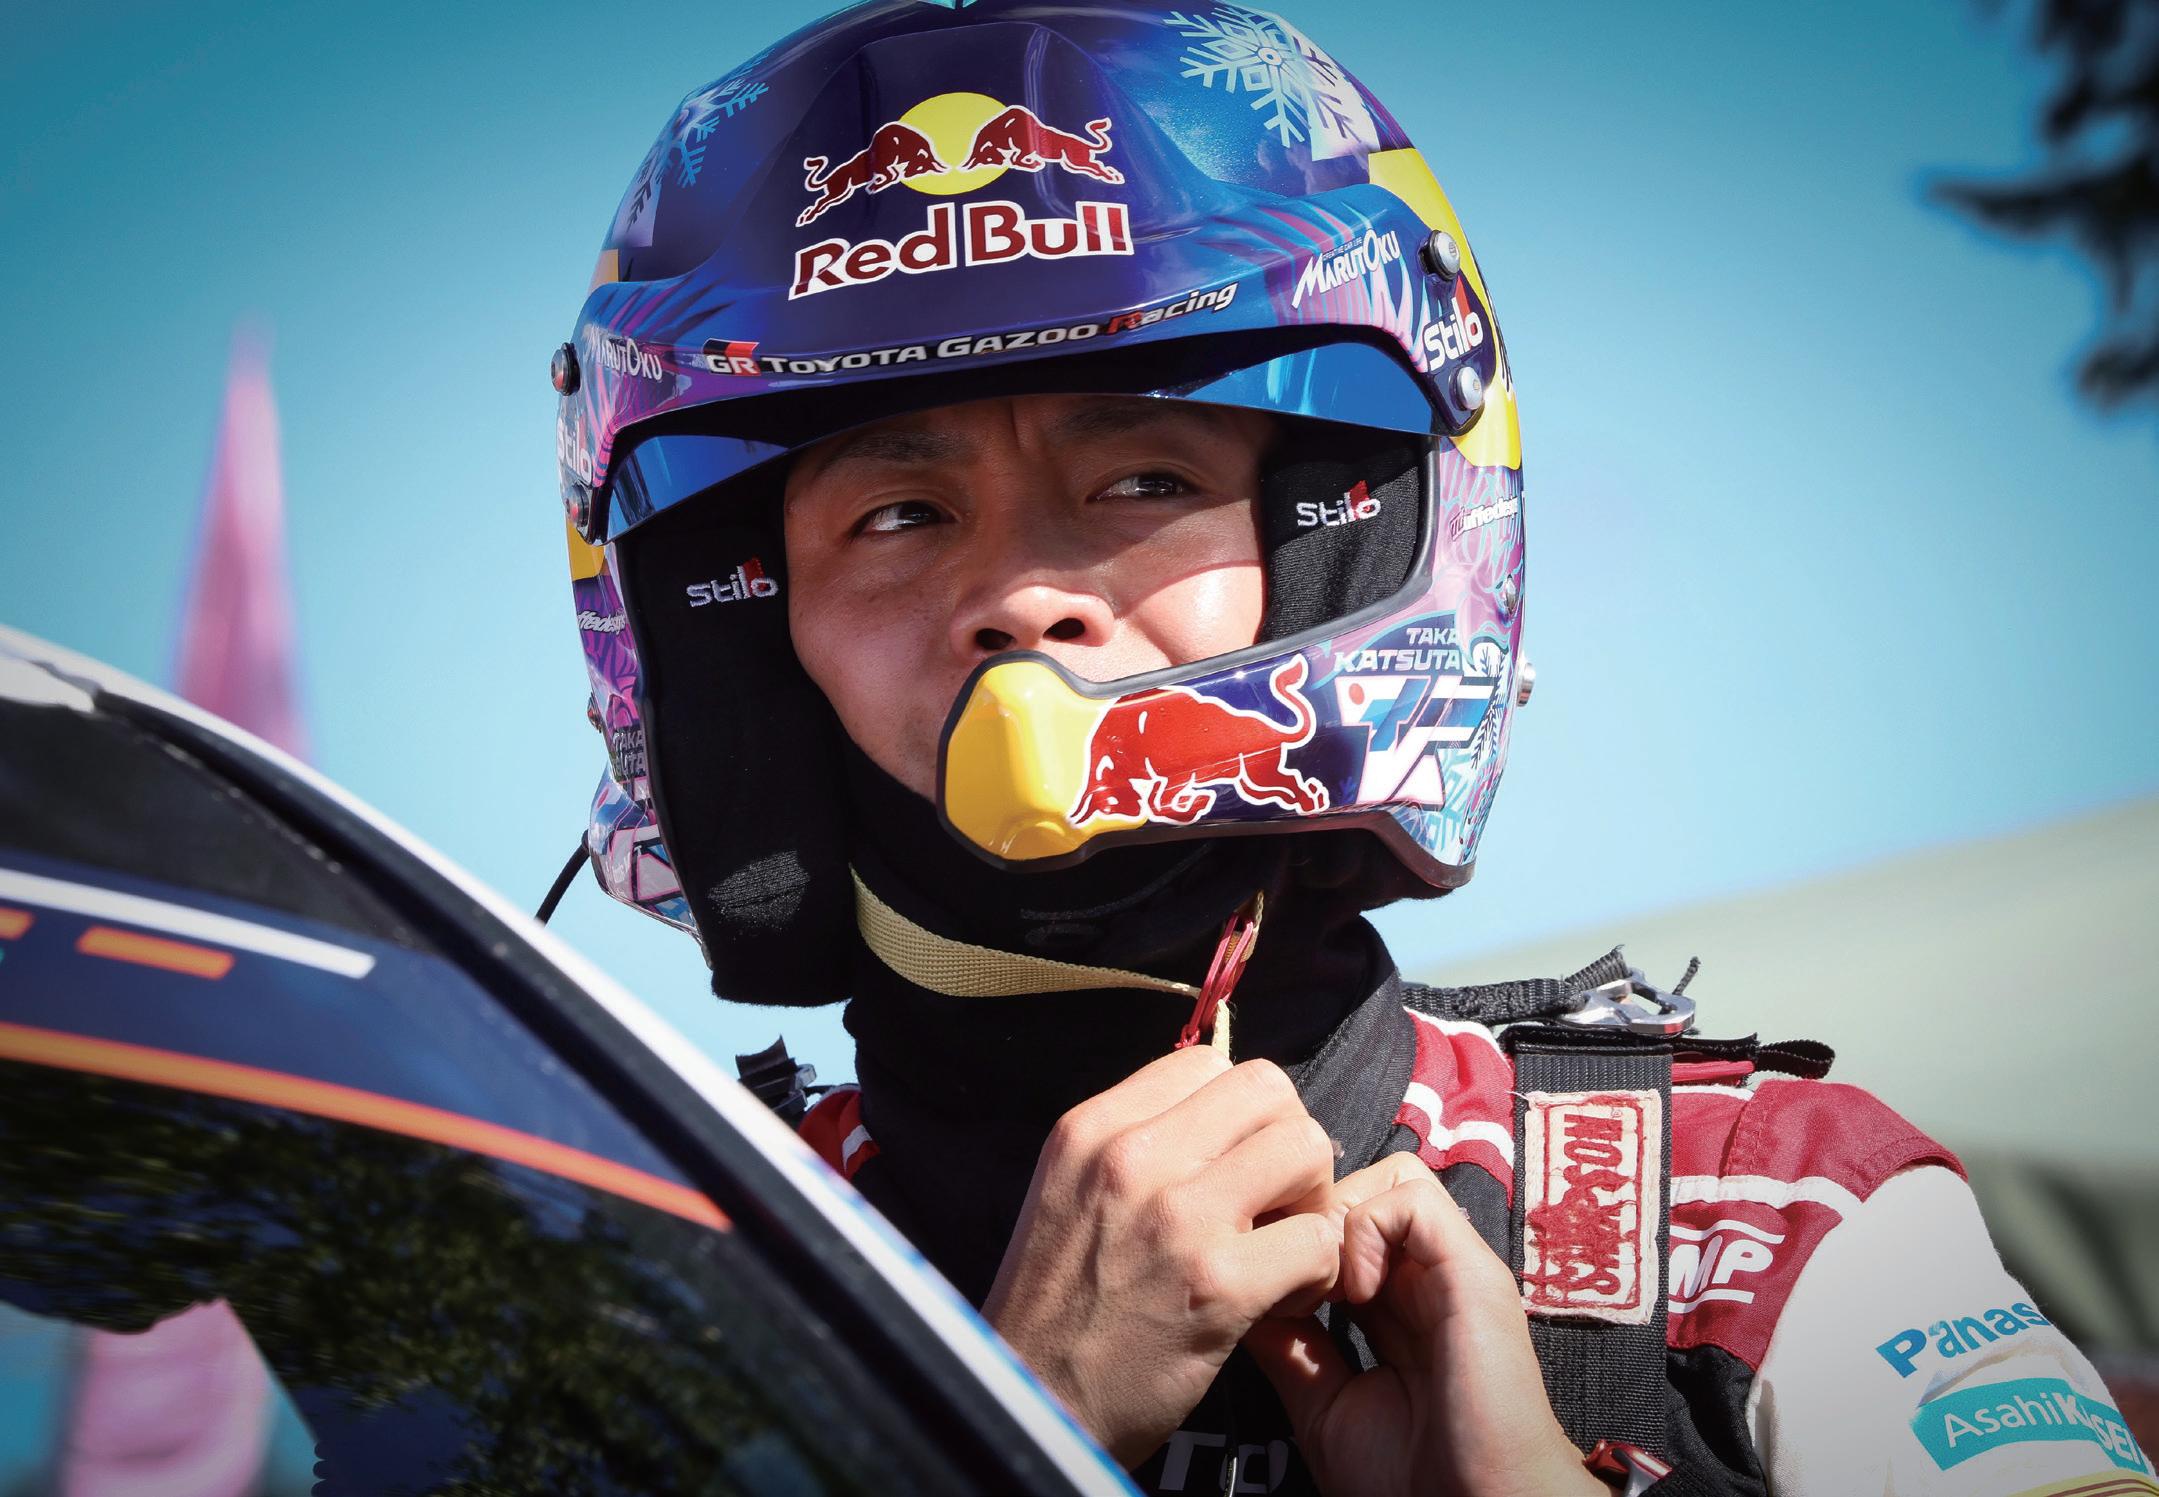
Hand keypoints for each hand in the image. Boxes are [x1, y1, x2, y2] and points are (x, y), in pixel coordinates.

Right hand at [983, 1046, 1342, 1466]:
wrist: (1033, 1405)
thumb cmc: (1057, 1307)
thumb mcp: (1069, 1191)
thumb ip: (1133, 1143)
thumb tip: (1217, 1117)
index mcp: (1091, 1128)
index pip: (1207, 1062)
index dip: (1238, 1115)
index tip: (1232, 1166)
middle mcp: (1132, 1156)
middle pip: (1267, 1088)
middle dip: (1286, 1142)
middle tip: (1273, 1202)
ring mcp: (1178, 1217)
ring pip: (1306, 1146)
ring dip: (1312, 1199)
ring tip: (1281, 1246)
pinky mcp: (1219, 1284)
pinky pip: (1319, 1238)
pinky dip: (1318, 1270)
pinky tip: (1284, 1298)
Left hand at [1244, 1153, 1603, 1496]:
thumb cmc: (1410, 1482)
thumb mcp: (1325, 1406)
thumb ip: (1292, 1348)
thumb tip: (1246, 1299)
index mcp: (1394, 1303)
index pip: (1338, 1223)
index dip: (1293, 1233)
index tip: (1259, 1276)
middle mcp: (1425, 1275)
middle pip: (1361, 1186)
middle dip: (1309, 1213)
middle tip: (1281, 1272)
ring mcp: (1453, 1268)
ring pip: (1389, 1176)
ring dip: (1337, 1215)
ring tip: (1320, 1284)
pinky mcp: (1473, 1272)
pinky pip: (1410, 1198)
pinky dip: (1366, 1229)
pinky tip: (1354, 1291)